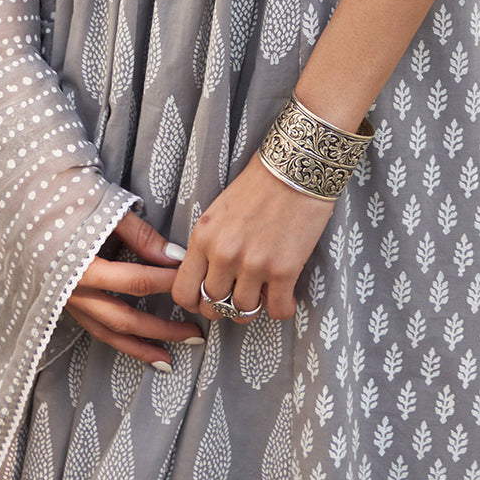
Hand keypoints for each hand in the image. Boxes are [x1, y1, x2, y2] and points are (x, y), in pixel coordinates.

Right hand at [65, 209, 205, 364]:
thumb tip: (176, 258)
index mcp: (80, 267)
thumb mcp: (107, 210)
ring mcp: (65, 301)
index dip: (166, 284)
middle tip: (195, 335)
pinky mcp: (63, 303)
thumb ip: (141, 237)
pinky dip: (119, 340)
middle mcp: (71, 292)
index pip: (135, 282)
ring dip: (140, 347)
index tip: (192, 284)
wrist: (24, 199)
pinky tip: (138, 346)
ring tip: (169, 359)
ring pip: (107, 333)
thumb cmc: (67, 198)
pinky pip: (95, 328)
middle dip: (161, 329)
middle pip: (124, 318)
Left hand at [171, 151, 337, 323]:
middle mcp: (224, 254)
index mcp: (204, 237)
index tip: (209, 297)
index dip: (196, 302)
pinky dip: (282, 308)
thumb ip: (209, 245)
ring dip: (255, 306)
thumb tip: (207, 279)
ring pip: (244, 311)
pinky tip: (285, 296)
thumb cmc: (259, 185)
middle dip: (226, 306)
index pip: (183, 292)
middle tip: (239, 295)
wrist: (296, 168)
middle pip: (214, 307)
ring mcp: (254, 264)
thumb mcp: (219, 212)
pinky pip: (277, 310)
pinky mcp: (284, 269)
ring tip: (264, 291)